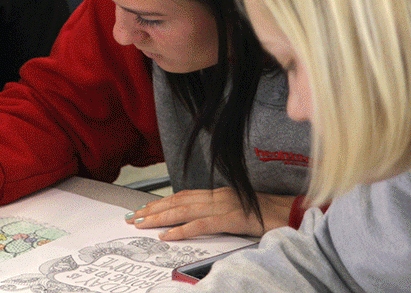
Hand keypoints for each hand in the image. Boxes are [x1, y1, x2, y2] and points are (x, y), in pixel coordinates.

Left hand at [125, 187, 294, 239]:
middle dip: (154, 209)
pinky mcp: (232, 219)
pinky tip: (167, 236)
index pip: (183, 196)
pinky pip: (201, 224)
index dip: (162, 202)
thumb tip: (198, 222)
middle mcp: (218, 196)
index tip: (144, 209)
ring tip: (143, 224)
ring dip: (160, 218)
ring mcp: (224, 206)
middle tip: (134, 217)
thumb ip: (219, 215)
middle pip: (178, 201)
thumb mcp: (238, 212)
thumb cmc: (269, 216)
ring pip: (184, 210)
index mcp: (218, 194)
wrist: (294, 214)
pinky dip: (181, 230)